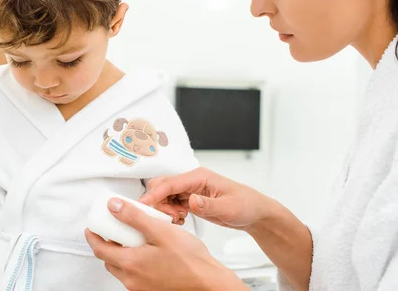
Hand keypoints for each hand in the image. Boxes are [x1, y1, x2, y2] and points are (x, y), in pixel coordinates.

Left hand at [85, 198, 246, 290]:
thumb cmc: (190, 260)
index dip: (93, 237)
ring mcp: (141, 288)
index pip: (100, 249)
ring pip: (122, 269)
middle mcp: (132, 280)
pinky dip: (134, 262)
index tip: (92, 227)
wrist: (209, 283)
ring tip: (134, 238)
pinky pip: (134, 276)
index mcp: (130, 264)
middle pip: (109, 260)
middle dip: (107, 244)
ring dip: (121, 253)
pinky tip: (148, 251)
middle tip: (113, 229)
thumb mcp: (160, 231)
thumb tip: (113, 206)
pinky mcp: (151, 290)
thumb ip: (134, 217)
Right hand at [139, 167, 274, 229]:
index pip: (170, 183)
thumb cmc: (246, 205)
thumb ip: (209, 205)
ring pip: (164, 196)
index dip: (154, 194)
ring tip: (180, 220)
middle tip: (172, 218)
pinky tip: (181, 220)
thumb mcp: (229, 208)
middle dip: (159, 203)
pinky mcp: (190, 200)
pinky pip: (171, 204)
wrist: (254, 213)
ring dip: (165, 209)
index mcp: (199, 177)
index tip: (143, 205)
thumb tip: (191, 200)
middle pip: (162, 187)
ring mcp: (190, 190)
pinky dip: (170, 213)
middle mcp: (192, 181)